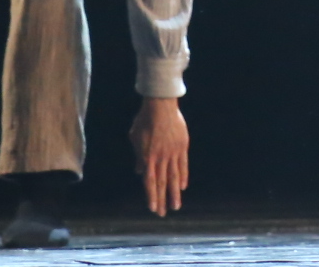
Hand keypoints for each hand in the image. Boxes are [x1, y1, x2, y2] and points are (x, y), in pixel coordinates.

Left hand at [129, 97, 189, 216]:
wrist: (160, 105)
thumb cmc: (144, 121)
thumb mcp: (135, 138)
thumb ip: (138, 157)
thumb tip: (138, 171)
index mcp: (147, 158)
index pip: (149, 182)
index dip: (151, 196)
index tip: (153, 208)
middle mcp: (160, 158)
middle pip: (162, 183)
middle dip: (162, 199)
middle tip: (164, 213)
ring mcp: (173, 152)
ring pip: (174, 176)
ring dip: (174, 192)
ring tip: (176, 205)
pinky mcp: (182, 146)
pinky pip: (183, 164)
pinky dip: (183, 176)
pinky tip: (183, 186)